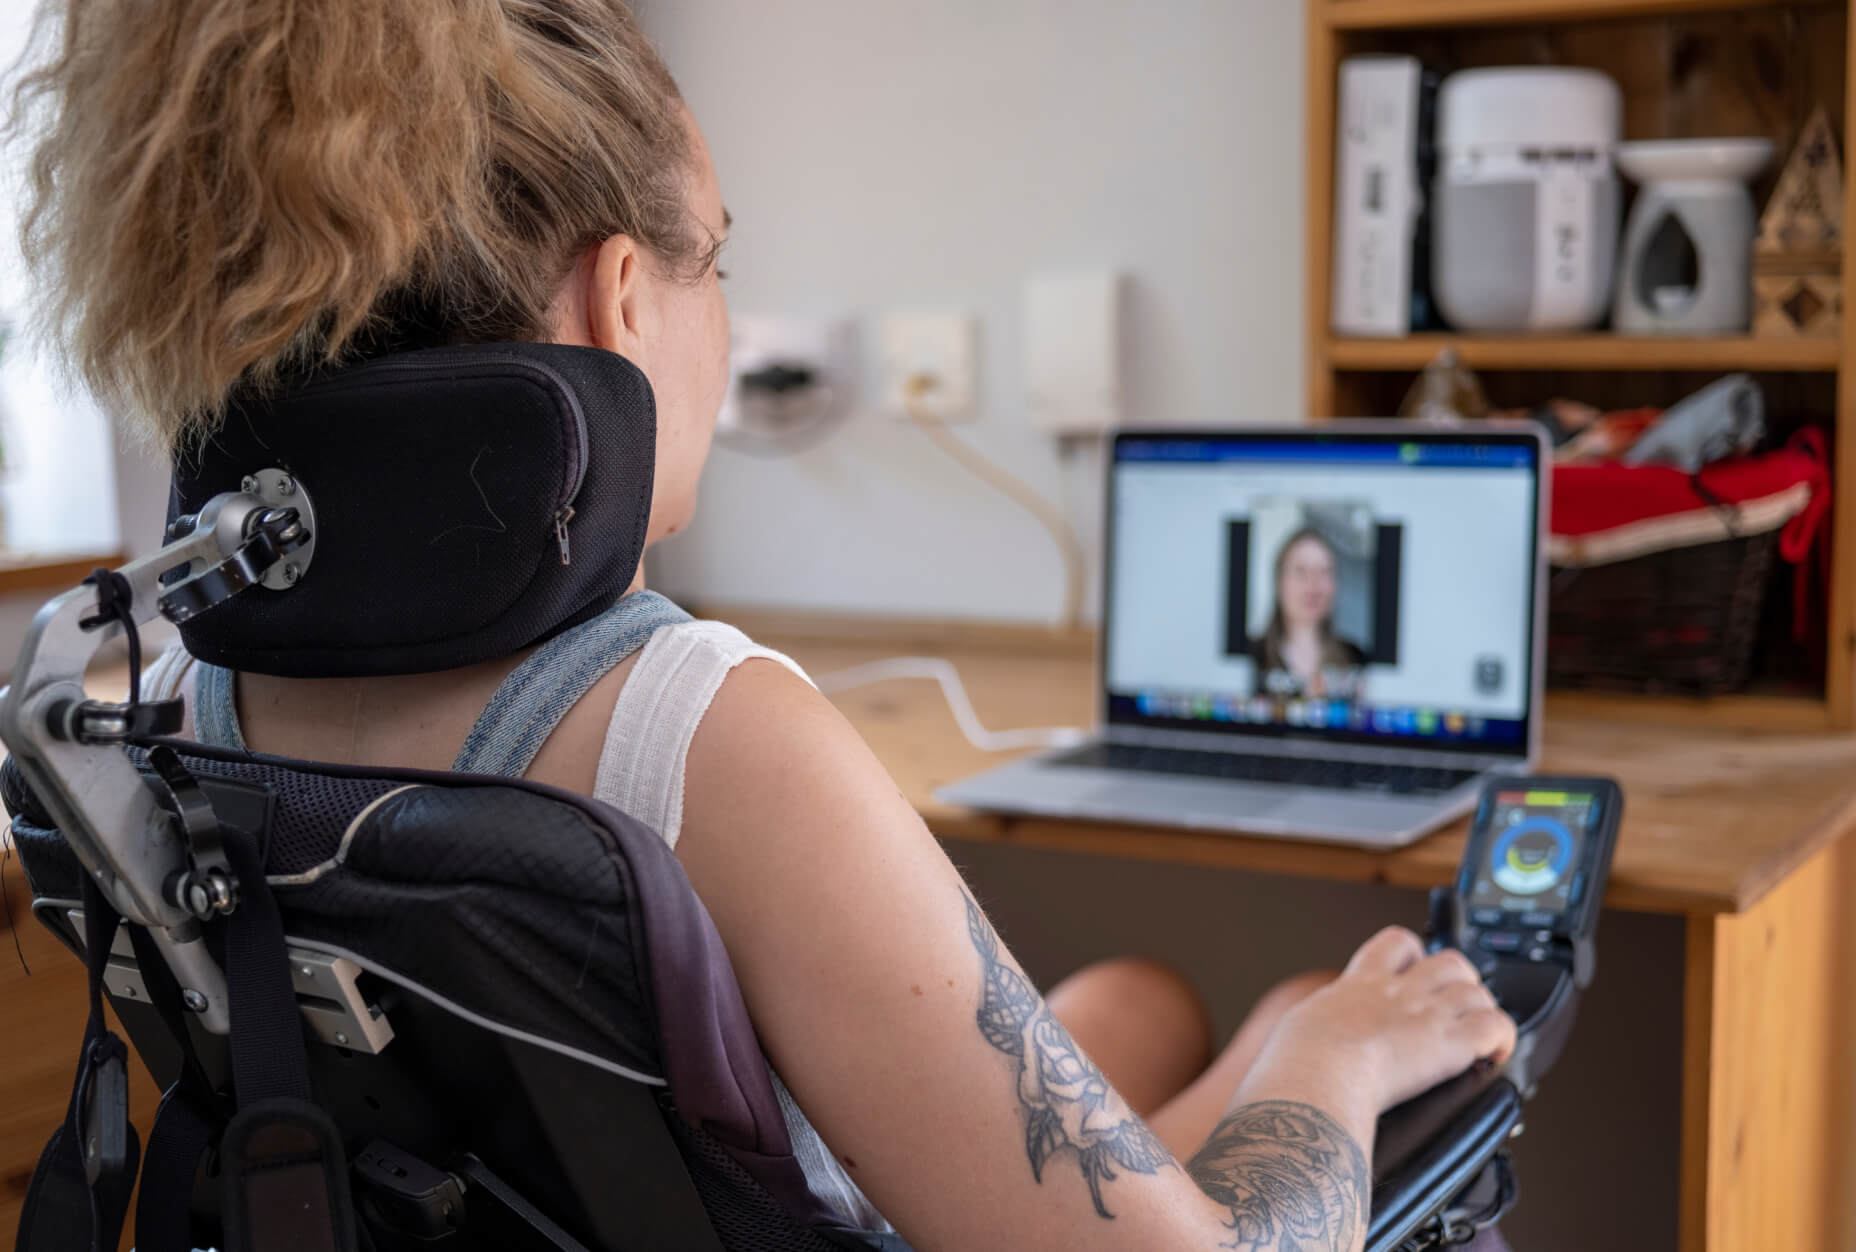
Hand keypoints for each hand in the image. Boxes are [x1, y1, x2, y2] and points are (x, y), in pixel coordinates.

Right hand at [1252, 926, 1516, 1112]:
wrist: (1315, 1076)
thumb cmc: (1296, 1064)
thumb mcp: (1297, 1030)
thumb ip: (1312, 1031)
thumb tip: (1293, 1054)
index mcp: (1360, 986)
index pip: (1394, 945)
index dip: (1413, 955)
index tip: (1415, 972)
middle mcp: (1398, 992)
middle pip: (1449, 960)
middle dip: (1459, 982)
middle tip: (1454, 1009)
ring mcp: (1427, 1014)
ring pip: (1477, 989)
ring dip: (1481, 1011)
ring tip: (1476, 1036)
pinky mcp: (1450, 1044)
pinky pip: (1497, 1027)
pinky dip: (1502, 1041)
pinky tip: (1494, 1058)